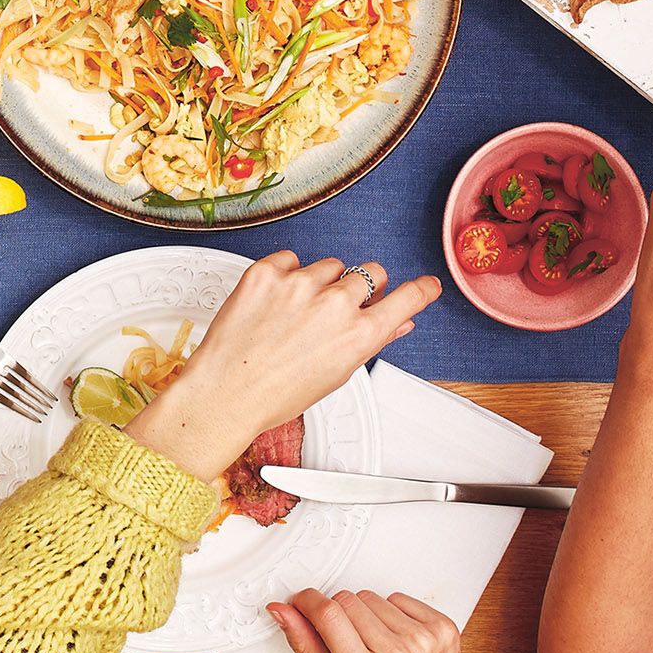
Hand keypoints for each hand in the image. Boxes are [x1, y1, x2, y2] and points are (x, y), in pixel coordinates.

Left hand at [127, 252, 440, 479]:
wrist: (226, 391)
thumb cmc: (278, 393)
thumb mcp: (336, 374)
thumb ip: (371, 340)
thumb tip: (398, 322)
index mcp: (359, 334)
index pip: (408, 298)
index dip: (421, 290)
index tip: (426, 285)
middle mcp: (335, 304)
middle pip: (370, 273)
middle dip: (361, 287)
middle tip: (339, 305)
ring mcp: (300, 284)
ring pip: (329, 265)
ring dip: (320, 282)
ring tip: (295, 313)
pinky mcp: (267, 271)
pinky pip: (290, 259)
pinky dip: (286, 275)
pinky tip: (274, 302)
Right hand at [271, 589, 461, 652]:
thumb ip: (308, 644)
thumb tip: (282, 611)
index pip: (328, 613)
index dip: (308, 602)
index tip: (302, 603)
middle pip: (347, 600)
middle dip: (339, 614)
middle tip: (346, 640)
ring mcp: (422, 639)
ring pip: (372, 597)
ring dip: (367, 615)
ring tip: (374, 643)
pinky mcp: (441, 628)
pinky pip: (400, 598)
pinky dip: (394, 613)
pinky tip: (396, 637)